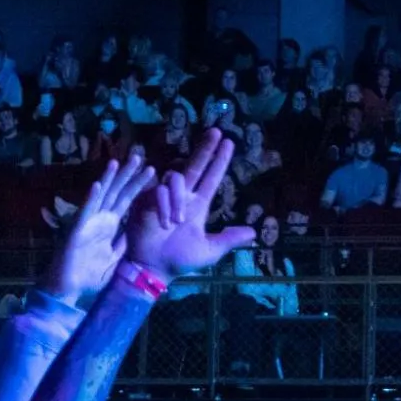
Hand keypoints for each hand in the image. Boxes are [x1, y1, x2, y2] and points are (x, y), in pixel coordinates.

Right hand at [45, 154, 156, 302]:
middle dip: (128, 175)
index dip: (137, 185)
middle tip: (140, 156)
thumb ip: (122, 243)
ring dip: (109, 180)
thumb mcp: (113, 258)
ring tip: (118, 162)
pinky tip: (97, 185)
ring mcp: (87, 223)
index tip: (151, 170)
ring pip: (100, 197)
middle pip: (116, 193)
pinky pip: (85, 213)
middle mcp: (98, 219)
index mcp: (109, 225)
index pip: (126, 200)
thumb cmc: (88, 276)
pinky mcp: (77, 232)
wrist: (69, 292)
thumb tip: (132, 231)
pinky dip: (91, 199)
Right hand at [125, 135, 254, 281]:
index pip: (211, 177)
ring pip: (175, 179)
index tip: (229, 142)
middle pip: (195, 165)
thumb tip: (254, 233)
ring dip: (178, 198)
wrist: (154, 269)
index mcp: (198, 205)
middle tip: (216, 131)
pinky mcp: (146, 200)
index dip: (219, 160)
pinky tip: (164, 223)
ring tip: (177, 222)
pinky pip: (158, 191)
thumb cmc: (180, 260)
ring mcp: (164, 197)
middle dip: (205, 148)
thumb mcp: (210, 251)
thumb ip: (229, 239)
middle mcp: (182, 196)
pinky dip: (164, 206)